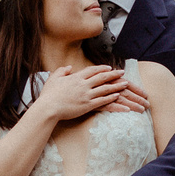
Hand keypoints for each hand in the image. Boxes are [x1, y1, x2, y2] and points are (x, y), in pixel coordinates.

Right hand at [31, 64, 148, 124]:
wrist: (48, 108)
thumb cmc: (48, 95)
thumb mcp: (53, 79)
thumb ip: (61, 71)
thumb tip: (68, 67)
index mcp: (76, 77)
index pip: (92, 70)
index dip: (102, 68)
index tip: (109, 67)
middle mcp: (83, 84)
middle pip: (102, 77)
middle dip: (113, 75)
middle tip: (122, 73)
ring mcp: (86, 95)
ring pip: (105, 88)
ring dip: (116, 85)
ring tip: (125, 84)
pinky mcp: (87, 105)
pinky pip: (102, 101)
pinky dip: (110, 97)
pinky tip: (117, 96)